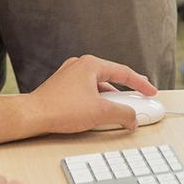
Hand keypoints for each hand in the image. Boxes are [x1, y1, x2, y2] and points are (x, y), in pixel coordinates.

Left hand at [26, 55, 157, 134]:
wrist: (32, 115)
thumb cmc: (62, 109)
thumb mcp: (100, 113)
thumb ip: (123, 114)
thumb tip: (133, 118)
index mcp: (91, 64)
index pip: (123, 72)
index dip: (141, 83)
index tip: (151, 92)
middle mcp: (81, 65)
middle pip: (111, 78)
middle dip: (126, 92)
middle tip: (139, 101)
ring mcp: (70, 75)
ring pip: (98, 86)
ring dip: (110, 99)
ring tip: (119, 113)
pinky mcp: (63, 86)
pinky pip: (87, 91)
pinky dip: (97, 101)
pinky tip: (99, 114)